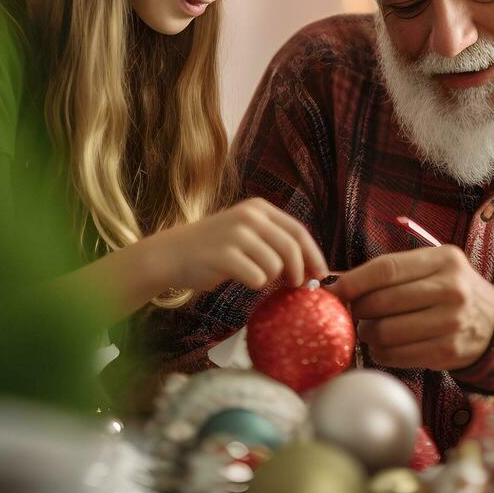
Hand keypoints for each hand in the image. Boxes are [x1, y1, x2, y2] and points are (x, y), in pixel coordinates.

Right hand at [145, 198, 328, 292]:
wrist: (172, 253)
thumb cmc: (215, 248)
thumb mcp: (246, 232)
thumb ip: (274, 241)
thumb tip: (310, 267)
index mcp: (259, 208)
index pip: (298, 231)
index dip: (314, 254)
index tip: (321, 274)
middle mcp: (250, 216)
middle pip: (292, 249)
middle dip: (299, 271)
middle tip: (295, 285)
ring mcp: (236, 234)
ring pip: (275, 266)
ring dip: (270, 278)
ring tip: (254, 275)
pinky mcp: (225, 254)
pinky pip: (257, 278)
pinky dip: (254, 283)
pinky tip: (242, 278)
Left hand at [328, 245, 493, 371]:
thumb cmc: (450, 291)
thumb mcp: (434, 267)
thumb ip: (393, 271)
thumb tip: (340, 284)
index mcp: (444, 260)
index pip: (386, 269)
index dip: (354, 281)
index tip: (334, 290)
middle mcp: (451, 289)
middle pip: (382, 301)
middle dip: (358, 309)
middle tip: (353, 312)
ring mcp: (451, 322)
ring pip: (386, 331)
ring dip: (367, 333)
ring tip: (369, 329)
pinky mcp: (447, 352)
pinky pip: (396, 355)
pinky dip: (380, 352)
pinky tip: (384, 346)